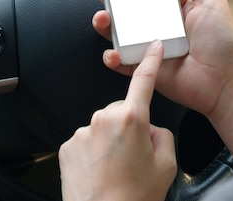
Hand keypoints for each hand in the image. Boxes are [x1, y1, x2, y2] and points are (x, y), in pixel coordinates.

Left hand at [58, 41, 176, 200]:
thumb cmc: (133, 198)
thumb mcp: (166, 165)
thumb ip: (162, 136)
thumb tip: (150, 130)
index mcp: (131, 120)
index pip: (143, 81)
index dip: (150, 61)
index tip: (153, 47)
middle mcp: (103, 120)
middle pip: (121, 111)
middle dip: (129, 126)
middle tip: (134, 157)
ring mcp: (82, 132)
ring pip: (102, 127)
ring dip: (109, 141)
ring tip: (115, 170)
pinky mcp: (66, 146)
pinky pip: (85, 141)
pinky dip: (93, 153)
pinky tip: (99, 172)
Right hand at [81, 0, 232, 119]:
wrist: (224, 82)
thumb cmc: (223, 46)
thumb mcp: (213, 2)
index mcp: (173, 11)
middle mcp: (158, 28)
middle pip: (125, 9)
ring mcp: (149, 48)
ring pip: (118, 34)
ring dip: (105, 23)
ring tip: (102, 17)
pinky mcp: (144, 69)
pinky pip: (121, 62)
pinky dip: (112, 57)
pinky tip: (112, 51)